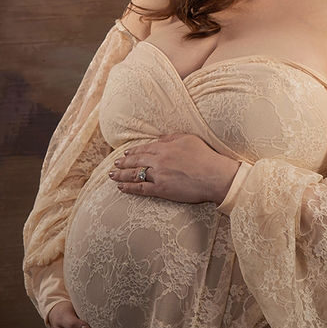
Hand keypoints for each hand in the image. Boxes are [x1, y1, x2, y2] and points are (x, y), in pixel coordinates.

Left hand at [109, 133, 239, 204]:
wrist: (214, 175)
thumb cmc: (206, 157)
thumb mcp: (189, 139)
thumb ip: (172, 138)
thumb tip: (159, 139)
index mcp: (165, 147)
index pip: (144, 149)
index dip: (133, 152)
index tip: (126, 154)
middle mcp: (159, 160)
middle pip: (136, 161)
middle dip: (123, 163)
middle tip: (115, 165)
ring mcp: (158, 175)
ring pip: (135, 174)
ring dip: (121, 175)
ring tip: (112, 176)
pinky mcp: (161, 189)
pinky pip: (140, 189)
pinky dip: (129, 188)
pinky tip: (121, 187)